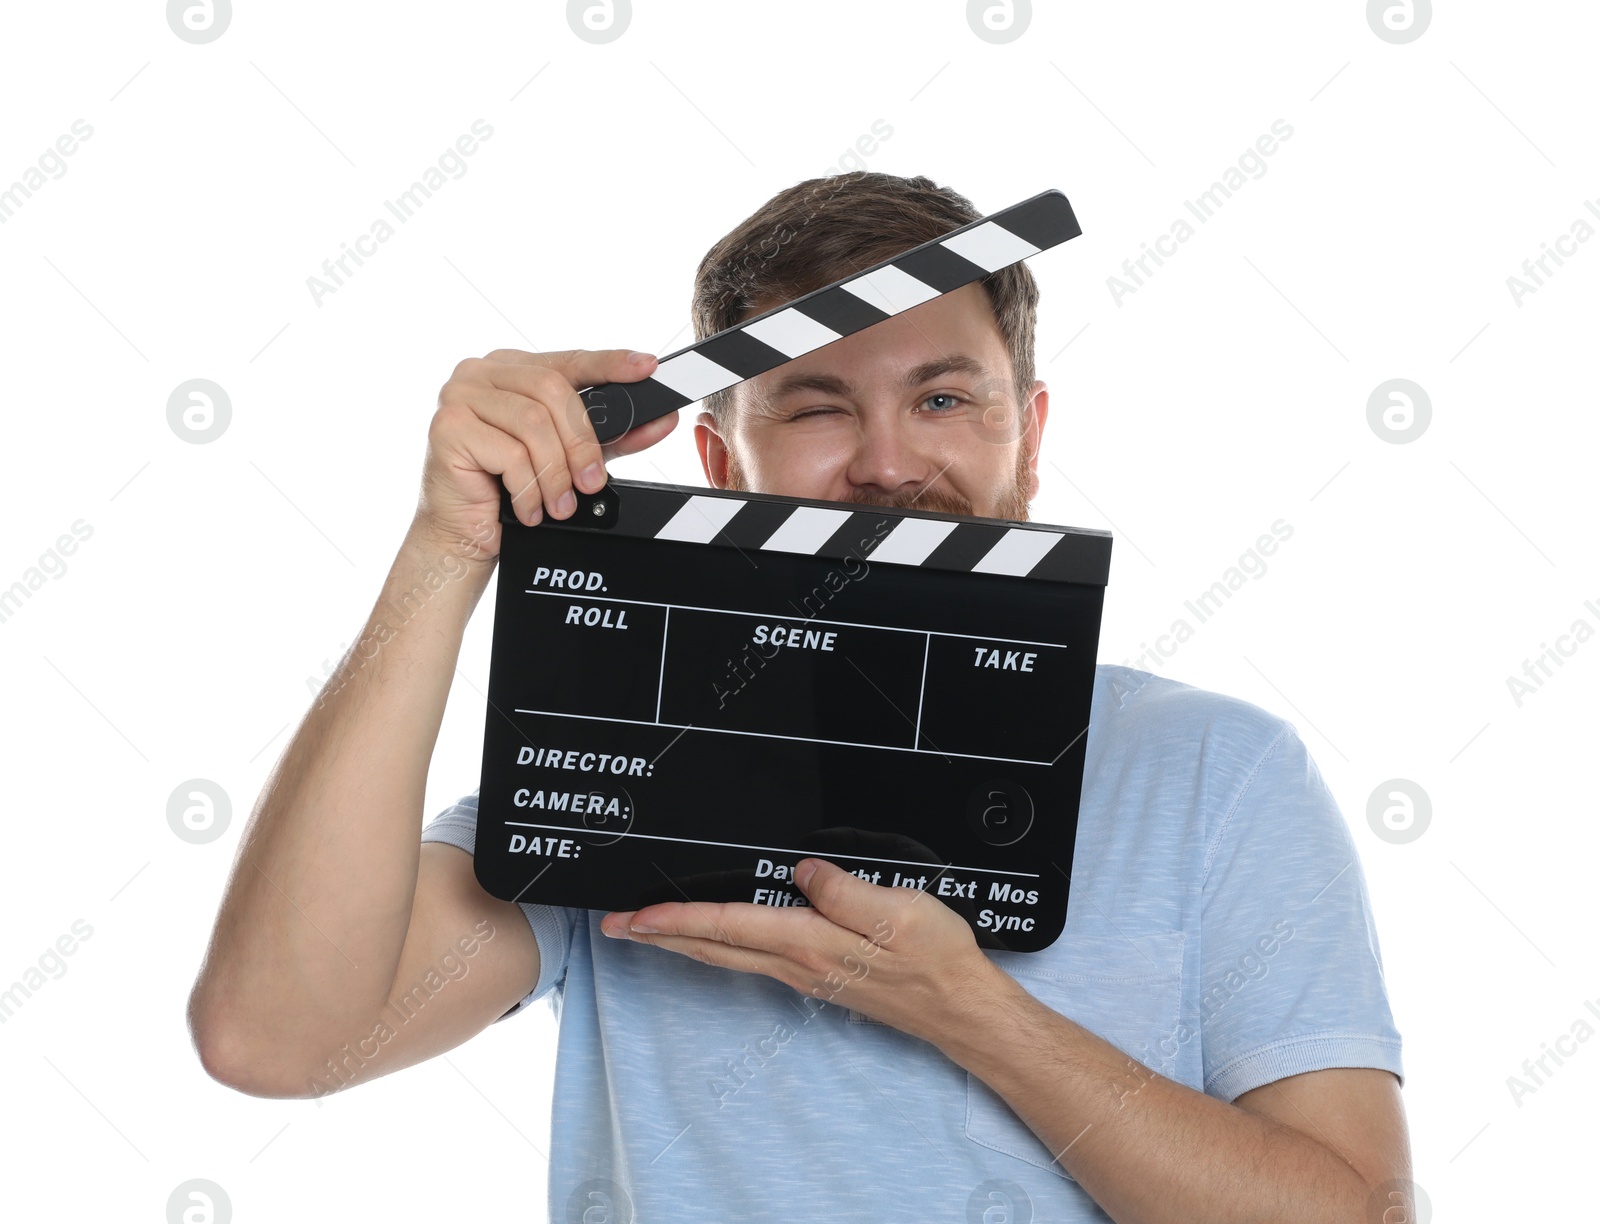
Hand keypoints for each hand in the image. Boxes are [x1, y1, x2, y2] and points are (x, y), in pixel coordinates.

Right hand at [413, 347, 678, 562]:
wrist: (464, 534)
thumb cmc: (509, 490)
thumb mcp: (570, 457)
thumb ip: (612, 436)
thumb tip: (661, 421)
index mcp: (511, 369)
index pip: (568, 360)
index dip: (609, 363)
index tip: (646, 367)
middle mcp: (482, 373)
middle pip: (552, 389)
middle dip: (581, 443)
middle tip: (591, 482)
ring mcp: (459, 395)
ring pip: (533, 422)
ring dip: (555, 472)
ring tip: (558, 503)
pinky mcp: (448, 427)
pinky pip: (509, 452)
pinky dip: (528, 488)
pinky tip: (527, 507)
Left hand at [600, 858, 997, 1046]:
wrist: (957, 1006)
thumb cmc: (932, 957)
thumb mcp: (895, 910)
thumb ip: (844, 890)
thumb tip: (802, 870)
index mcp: (808, 941)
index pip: (726, 926)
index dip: (675, 920)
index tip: (632, 917)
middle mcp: (796, 962)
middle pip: (712, 947)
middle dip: (658, 936)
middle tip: (614, 928)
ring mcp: (803, 973)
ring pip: (726, 955)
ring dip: (681, 942)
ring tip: (647, 930)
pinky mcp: (815, 976)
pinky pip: (749, 959)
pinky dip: (716, 946)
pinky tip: (713, 940)